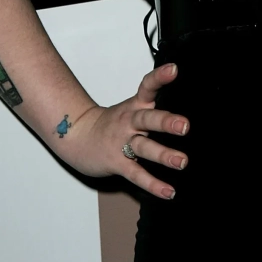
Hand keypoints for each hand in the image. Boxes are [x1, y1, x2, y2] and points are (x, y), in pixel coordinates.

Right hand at [59, 62, 188, 199]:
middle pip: (147, 119)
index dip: (160, 77)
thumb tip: (184, 113)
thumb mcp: (131, 108)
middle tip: (184, 126)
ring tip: (182, 162)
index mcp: (134, 106)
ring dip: (163, 155)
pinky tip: (168, 191)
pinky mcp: (117, 162)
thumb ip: (154, 108)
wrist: (76, 136)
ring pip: (143, 147)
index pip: (147, 87)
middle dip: (166, 122)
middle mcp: (129, 122)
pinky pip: (136, 174)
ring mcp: (122, 142)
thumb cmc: (110, 123)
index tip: (173, 70)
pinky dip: (153, 184)